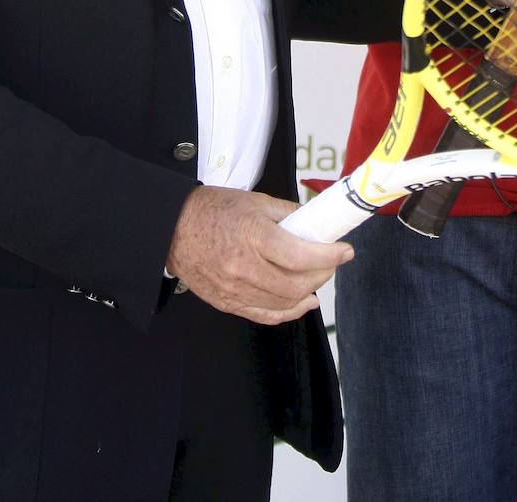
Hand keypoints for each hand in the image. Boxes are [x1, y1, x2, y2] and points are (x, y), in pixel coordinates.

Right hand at [166, 186, 352, 324]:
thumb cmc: (212, 210)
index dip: (329, 256)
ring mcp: (234, 290)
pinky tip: (303, 302)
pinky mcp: (227, 303)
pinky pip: (265, 315)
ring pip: (284, 303)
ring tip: (319, 277)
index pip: (301, 256)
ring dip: (309, 292)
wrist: (172, 228)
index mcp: (253, 237)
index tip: (345, 251)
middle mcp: (244, 268)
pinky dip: (289, 312)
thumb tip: (315, 223)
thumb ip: (288, 214)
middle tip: (332, 261)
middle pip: (297, 284)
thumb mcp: (254, 201)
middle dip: (323, 273)